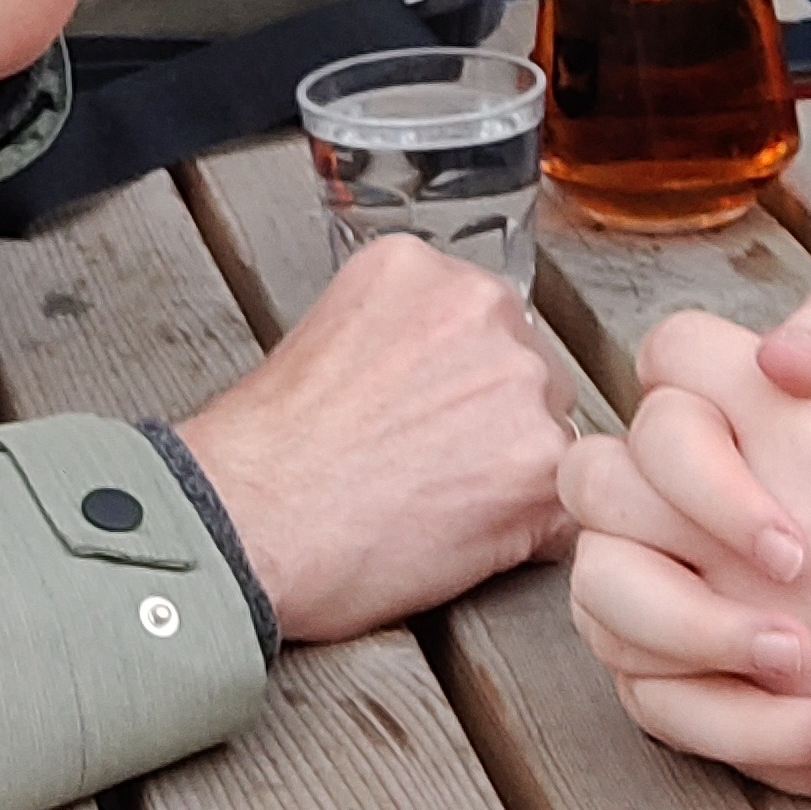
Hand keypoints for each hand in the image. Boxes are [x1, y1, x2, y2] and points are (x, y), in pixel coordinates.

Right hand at [172, 237, 571, 643]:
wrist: (245, 522)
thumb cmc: (264, 455)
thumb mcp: (324, 335)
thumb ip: (403, 333)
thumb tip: (443, 373)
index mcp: (424, 269)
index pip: (485, 320)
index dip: (460, 380)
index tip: (430, 415)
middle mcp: (483, 309)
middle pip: (530, 370)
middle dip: (495, 421)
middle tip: (431, 467)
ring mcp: (520, 387)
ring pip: (552, 436)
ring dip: (514, 475)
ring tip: (437, 507)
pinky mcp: (540, 470)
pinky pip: (564, 508)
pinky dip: (526, 534)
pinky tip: (462, 541)